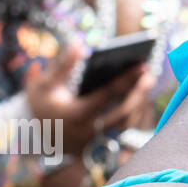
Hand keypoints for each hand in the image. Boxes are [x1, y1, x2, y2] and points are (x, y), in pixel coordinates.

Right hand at [23, 44, 153, 155]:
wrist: (39, 140)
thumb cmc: (43, 106)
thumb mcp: (42, 86)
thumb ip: (61, 66)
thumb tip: (77, 44)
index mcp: (76, 114)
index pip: (107, 95)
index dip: (126, 79)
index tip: (141, 65)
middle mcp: (90, 129)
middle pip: (123, 111)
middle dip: (138, 92)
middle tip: (148, 75)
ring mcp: (98, 139)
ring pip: (127, 122)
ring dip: (139, 102)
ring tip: (146, 81)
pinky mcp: (103, 142)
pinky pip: (124, 128)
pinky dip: (134, 112)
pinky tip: (140, 95)